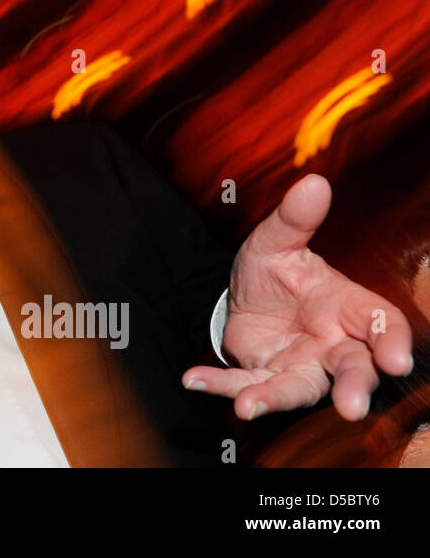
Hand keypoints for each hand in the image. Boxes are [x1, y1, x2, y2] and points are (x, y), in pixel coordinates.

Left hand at [182, 174, 413, 421]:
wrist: (243, 297)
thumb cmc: (276, 273)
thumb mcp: (277, 242)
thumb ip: (295, 219)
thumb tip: (313, 183)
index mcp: (347, 307)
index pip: (381, 324)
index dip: (391, 340)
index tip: (395, 358)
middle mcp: (331, 343)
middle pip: (352, 367)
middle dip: (354, 386)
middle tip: (351, 407)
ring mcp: (299, 364)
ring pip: (300, 389)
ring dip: (275, 399)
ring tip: (249, 405)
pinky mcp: (263, 375)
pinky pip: (244, 384)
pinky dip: (220, 385)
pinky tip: (194, 380)